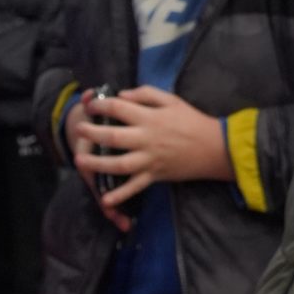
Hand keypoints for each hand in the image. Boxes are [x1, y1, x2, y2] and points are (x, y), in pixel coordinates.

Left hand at [69, 88, 230, 226]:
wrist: (215, 148)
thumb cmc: (192, 121)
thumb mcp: (171, 100)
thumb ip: (145, 94)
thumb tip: (121, 94)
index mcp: (150, 118)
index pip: (118, 109)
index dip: (100, 106)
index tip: (90, 106)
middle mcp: (146, 139)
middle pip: (112, 136)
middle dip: (91, 133)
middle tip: (78, 130)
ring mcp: (150, 159)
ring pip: (118, 163)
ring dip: (97, 164)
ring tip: (80, 161)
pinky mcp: (155, 175)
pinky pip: (134, 187)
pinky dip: (120, 195)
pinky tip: (105, 200)